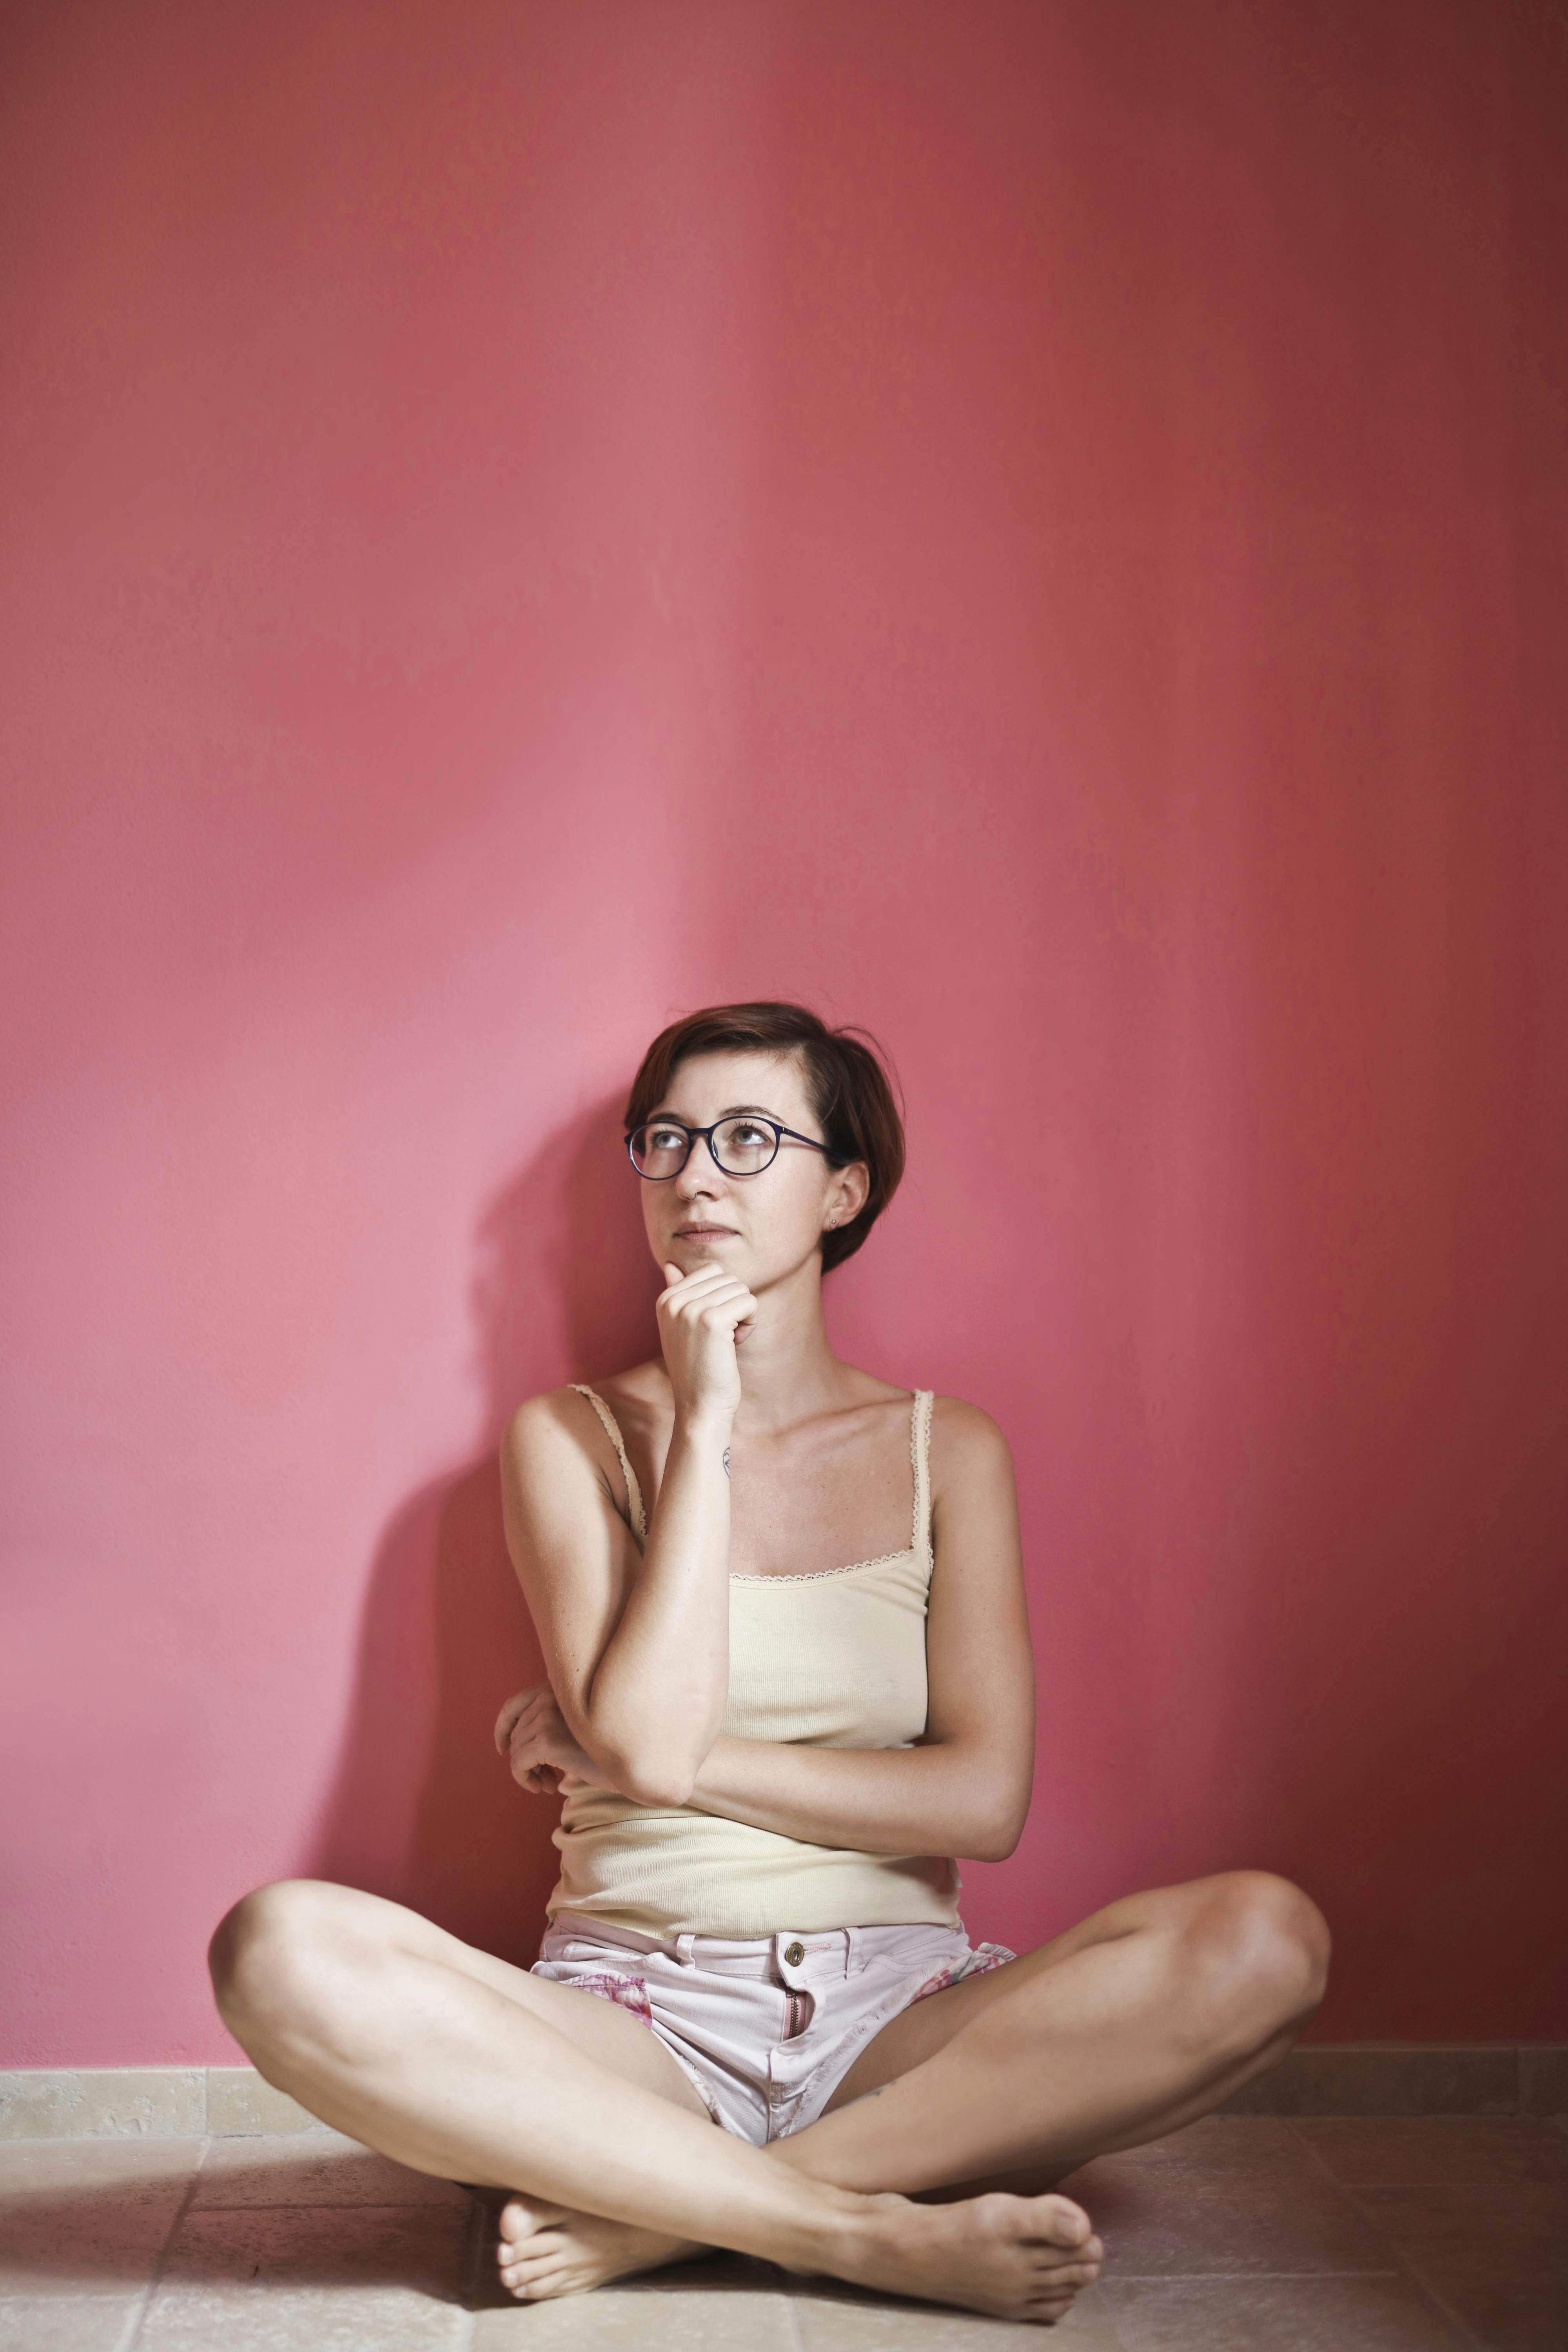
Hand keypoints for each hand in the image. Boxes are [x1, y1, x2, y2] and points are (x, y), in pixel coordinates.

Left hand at [493, 1685, 597, 1794]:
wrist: (633, 1763)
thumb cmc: (608, 1748)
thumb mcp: (577, 1727)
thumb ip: (550, 1721)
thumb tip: (511, 1741)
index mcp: (558, 1688)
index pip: (514, 1704)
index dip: (503, 1728)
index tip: (503, 1749)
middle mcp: (550, 1695)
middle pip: (516, 1733)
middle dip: (526, 1759)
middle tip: (548, 1779)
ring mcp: (547, 1716)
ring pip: (515, 1751)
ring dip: (529, 1772)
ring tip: (550, 1784)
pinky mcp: (546, 1740)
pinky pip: (517, 1764)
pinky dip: (524, 1779)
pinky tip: (545, 1788)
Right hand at [657, 1260, 757, 1425]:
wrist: (700, 1406)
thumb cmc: (698, 1368)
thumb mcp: (680, 1328)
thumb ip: (678, 1294)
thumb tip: (671, 1264)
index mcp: (665, 1299)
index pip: (712, 1270)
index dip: (722, 1297)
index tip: (713, 1327)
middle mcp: (674, 1300)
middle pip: (728, 1278)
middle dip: (735, 1305)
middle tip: (722, 1337)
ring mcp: (691, 1309)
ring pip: (741, 1289)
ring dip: (743, 1316)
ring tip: (727, 1342)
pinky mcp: (712, 1320)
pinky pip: (750, 1302)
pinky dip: (751, 1323)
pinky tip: (735, 1344)